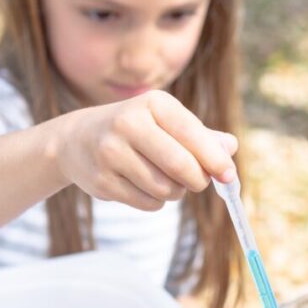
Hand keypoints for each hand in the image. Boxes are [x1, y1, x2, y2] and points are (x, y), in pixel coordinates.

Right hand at [55, 90, 237, 210]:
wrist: (76, 141)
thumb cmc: (135, 130)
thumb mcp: (165, 121)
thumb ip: (200, 135)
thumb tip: (230, 148)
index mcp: (153, 103)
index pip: (192, 134)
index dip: (216, 160)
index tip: (229, 176)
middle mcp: (128, 123)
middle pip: (180, 166)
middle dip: (198, 180)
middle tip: (199, 182)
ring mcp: (111, 153)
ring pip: (165, 189)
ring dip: (176, 192)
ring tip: (166, 180)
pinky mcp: (102, 181)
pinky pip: (148, 203)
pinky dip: (156, 201)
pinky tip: (144, 186)